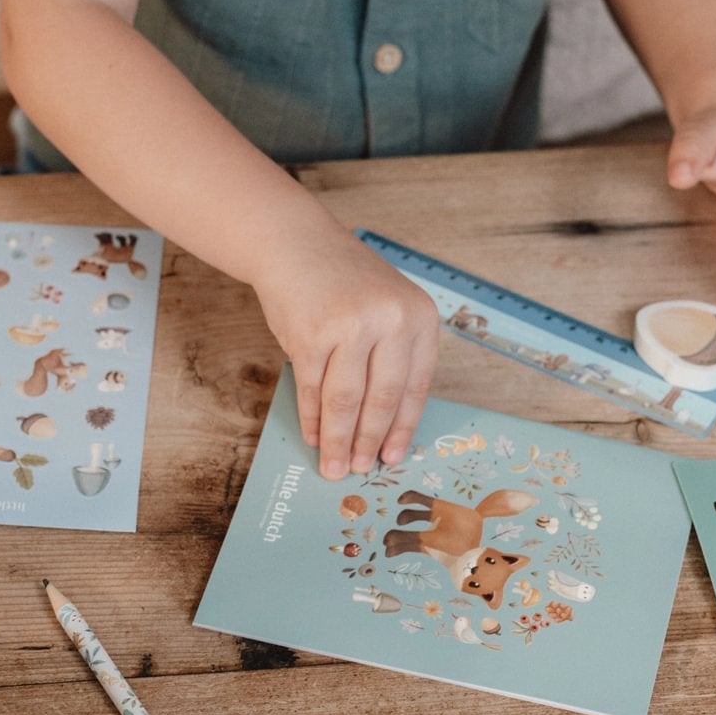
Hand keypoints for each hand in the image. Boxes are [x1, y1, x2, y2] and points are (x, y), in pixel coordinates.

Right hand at [251, 223, 438, 478]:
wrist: (296, 243)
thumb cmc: (343, 282)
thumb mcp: (388, 307)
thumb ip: (393, 356)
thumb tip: (386, 425)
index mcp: (419, 317)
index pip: (415, 386)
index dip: (402, 427)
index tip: (394, 456)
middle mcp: (390, 320)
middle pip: (382, 399)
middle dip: (370, 441)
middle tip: (361, 470)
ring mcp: (350, 327)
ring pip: (346, 401)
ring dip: (339, 440)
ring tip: (334, 466)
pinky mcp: (311, 336)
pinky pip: (312, 390)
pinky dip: (311, 418)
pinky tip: (313, 436)